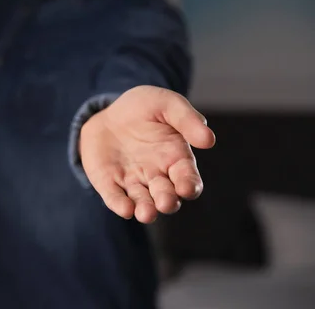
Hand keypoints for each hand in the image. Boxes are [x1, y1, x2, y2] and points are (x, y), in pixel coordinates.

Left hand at [79, 85, 215, 223]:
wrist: (109, 113)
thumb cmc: (144, 108)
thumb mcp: (166, 103)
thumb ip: (187, 119)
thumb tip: (209, 140)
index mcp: (176, 158)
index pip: (187, 177)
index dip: (189, 185)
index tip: (187, 188)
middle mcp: (157, 175)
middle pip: (166, 194)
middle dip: (166, 201)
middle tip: (165, 203)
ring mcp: (133, 181)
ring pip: (142, 202)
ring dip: (146, 210)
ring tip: (146, 214)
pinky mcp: (109, 184)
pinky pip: (115, 197)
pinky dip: (120, 205)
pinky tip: (125, 209)